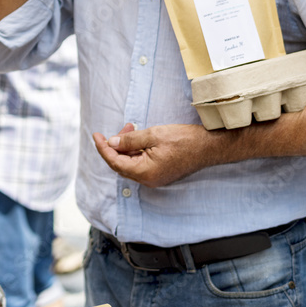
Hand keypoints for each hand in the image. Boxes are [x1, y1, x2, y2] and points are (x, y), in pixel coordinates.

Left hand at [93, 123, 218, 187]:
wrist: (210, 146)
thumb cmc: (184, 140)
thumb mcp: (153, 135)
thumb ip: (130, 140)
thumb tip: (111, 143)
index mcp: (145, 172)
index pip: (115, 162)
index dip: (103, 148)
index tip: (96, 135)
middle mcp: (148, 179)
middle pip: (121, 164)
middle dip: (116, 145)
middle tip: (122, 127)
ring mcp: (155, 178)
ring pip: (131, 163)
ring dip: (127, 146)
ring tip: (131, 128)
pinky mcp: (161, 173)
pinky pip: (141, 163)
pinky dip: (136, 150)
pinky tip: (138, 137)